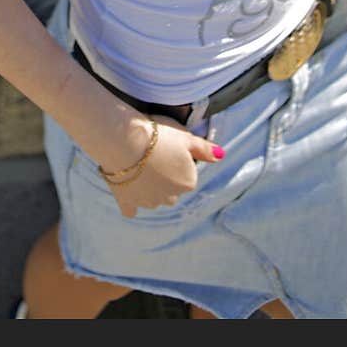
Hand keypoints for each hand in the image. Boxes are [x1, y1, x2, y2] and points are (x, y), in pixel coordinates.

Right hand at [100, 113, 224, 219]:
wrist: (124, 141)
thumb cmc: (158, 137)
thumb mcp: (185, 137)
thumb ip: (205, 149)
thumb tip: (221, 155)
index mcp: (188, 183)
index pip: (187, 176)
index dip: (177, 162)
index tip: (167, 149)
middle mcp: (171, 198)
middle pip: (171, 190)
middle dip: (165, 178)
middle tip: (153, 157)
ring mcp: (148, 202)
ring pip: (153, 198)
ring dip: (148, 188)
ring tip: (137, 166)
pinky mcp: (128, 202)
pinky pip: (131, 209)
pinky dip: (130, 202)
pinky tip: (127, 191)